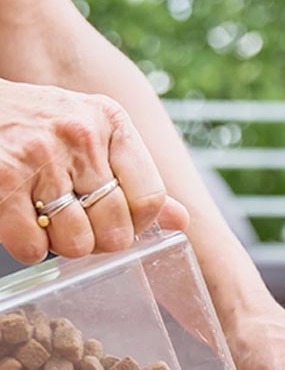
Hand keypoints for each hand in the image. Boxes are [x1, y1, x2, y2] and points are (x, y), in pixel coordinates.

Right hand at [0, 78, 187, 261]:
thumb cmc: (35, 124)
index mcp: (111, 122)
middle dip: (98, 239)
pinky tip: (20, 220)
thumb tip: (181, 223)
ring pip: (77, 243)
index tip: (117, 221)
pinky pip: (32, 247)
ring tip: (46, 217)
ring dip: (61, 243)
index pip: (151, 199)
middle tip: (77, 222)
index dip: (136, 224)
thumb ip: (136, 177)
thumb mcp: (92, 133)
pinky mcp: (2, 181)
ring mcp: (39, 157)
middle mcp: (80, 136)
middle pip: (117, 228)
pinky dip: (28, 247)